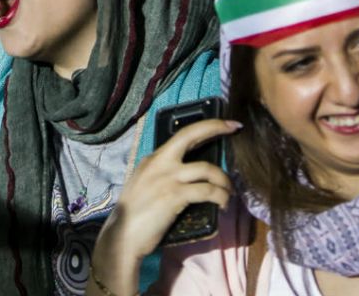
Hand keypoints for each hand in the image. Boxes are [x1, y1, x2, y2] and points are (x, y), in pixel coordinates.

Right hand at [96, 119, 237, 262]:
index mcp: (153, 159)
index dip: (206, 127)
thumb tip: (186, 174)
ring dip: (224, 181)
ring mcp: (168, 178)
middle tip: (235, 127)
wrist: (123, 235)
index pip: (182, 135)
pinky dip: (220, 196)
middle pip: (190, 134)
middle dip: (215, 127)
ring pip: (207, 169)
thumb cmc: (135, 215)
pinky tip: (222, 204)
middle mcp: (160, 162)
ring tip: (230, 193)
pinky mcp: (175, 196)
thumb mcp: (144, 184)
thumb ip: (161, 174)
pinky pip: (207, 191)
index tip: (225, 124)